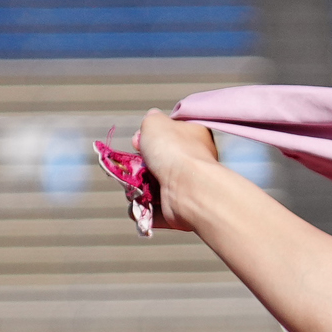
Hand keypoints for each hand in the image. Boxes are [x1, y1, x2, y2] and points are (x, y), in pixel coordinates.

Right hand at [132, 109, 220, 232]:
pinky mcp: (179, 212)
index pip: (170, 136)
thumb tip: (153, 119)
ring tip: (136, 185)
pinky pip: (152, 211)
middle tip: (137, 163)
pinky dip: (143, 209)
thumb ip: (152, 119)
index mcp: (194, 139)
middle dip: (140, 164)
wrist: (189, 188)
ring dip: (137, 187)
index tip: (140, 140)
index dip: (150, 137)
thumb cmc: (174, 150)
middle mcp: (193, 165)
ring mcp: (187, 190)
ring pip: (152, 188)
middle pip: (157, 164)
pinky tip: (140, 203)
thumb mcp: (156, 122)